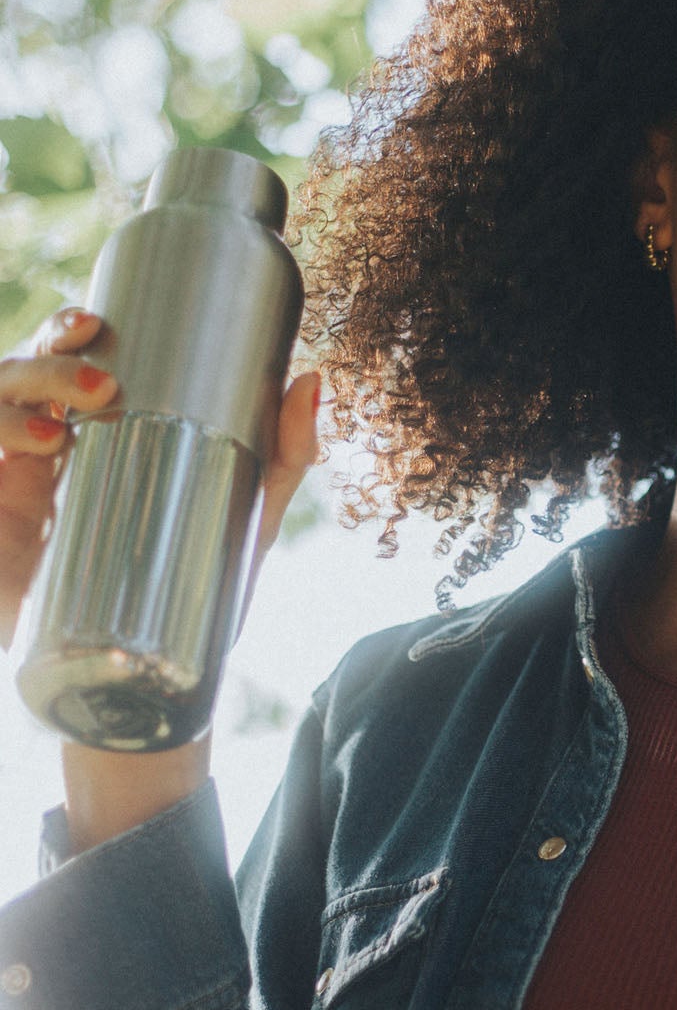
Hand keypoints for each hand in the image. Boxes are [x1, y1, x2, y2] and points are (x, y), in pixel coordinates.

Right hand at [0, 305, 321, 653]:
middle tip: (100, 382)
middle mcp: (41, 456)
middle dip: (41, 362)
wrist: (153, 690)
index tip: (93, 319)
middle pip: (13, 379)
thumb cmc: (193, 591)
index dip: (61, 330)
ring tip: (57, 433)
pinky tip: (23, 466)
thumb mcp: (244, 518)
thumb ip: (281, 455)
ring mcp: (10, 496)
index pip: (59, 360)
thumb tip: (312, 380)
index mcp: (90, 432)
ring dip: (7, 412)